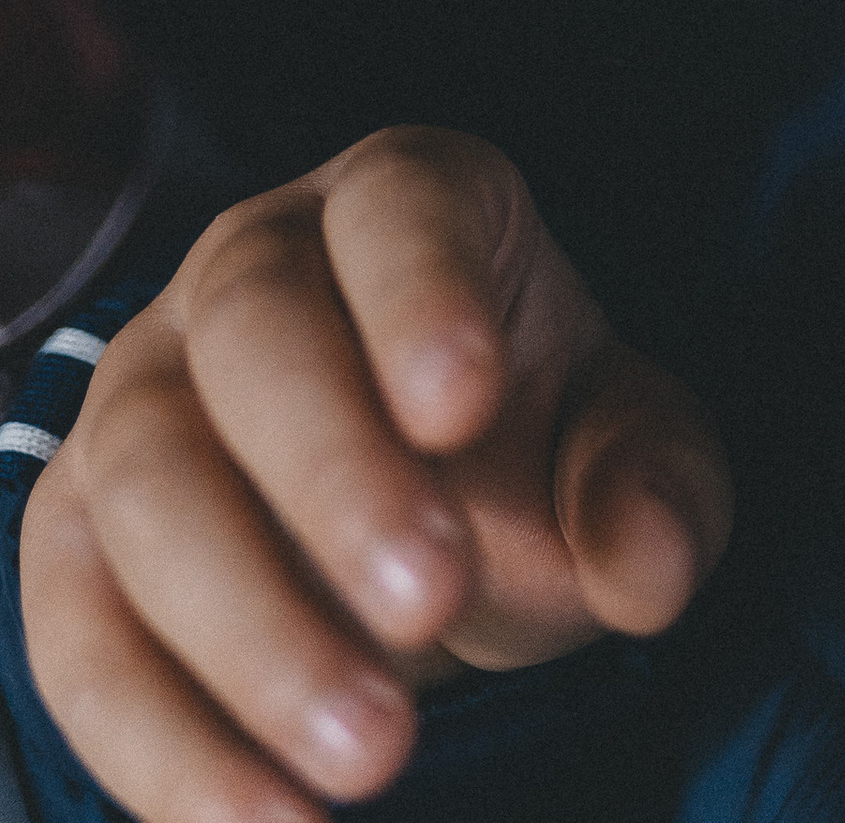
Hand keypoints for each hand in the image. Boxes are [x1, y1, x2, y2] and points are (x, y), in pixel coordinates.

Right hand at [20, 125, 731, 819]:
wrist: (407, 518)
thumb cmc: (523, 446)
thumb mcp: (621, 444)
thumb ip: (654, 486)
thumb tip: (650, 565)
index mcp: (401, 202)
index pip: (399, 207)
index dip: (420, 296)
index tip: (464, 406)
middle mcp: (248, 266)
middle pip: (255, 333)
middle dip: (335, 475)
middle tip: (434, 604)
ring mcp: (141, 391)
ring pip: (146, 483)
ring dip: (251, 629)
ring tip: (374, 756)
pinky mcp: (72, 535)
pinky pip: (78, 631)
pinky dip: (160, 739)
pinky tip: (260, 820)